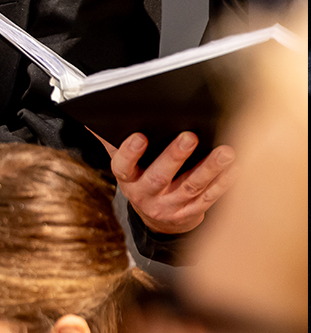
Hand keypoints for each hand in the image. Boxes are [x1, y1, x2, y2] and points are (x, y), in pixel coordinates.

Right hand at [100, 131, 236, 234]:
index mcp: (127, 179)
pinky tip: (235, 168)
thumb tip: (97, 116)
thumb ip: (115, 142)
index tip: (140, 136)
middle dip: (174, 157)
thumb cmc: (142, 177)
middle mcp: (145, 195)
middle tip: (190, 137)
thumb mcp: (126, 164)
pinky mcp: (191, 212)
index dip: (130, 153)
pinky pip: (209, 198)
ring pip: (190, 187)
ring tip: (226, 152)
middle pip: (159, 177)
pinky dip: (223, 183)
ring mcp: (169, 206)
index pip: (122, 167)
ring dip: (209, 169)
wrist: (158, 217)